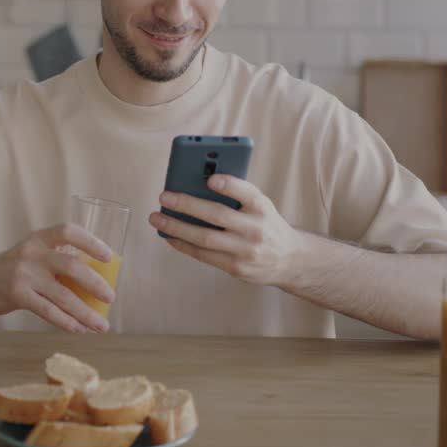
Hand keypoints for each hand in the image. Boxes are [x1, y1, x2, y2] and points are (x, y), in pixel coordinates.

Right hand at [0, 224, 115, 332]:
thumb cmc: (13, 269)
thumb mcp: (32, 254)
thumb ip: (57, 259)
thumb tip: (96, 278)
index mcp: (40, 238)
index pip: (68, 231)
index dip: (91, 242)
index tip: (109, 256)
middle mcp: (32, 253)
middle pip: (71, 266)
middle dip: (95, 283)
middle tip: (111, 297)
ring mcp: (24, 274)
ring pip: (63, 295)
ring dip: (86, 312)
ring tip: (102, 325)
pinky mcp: (18, 295)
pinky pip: (48, 311)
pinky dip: (67, 322)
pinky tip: (79, 329)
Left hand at [147, 175, 303, 285]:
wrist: (289, 259)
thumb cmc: (266, 224)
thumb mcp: (260, 206)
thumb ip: (237, 196)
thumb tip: (196, 187)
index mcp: (262, 207)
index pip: (248, 193)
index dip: (229, 185)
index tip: (211, 179)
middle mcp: (256, 229)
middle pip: (217, 215)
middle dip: (187, 205)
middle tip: (164, 197)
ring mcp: (246, 251)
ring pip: (205, 238)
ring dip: (176, 228)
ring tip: (157, 219)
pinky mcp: (237, 268)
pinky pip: (204, 255)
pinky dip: (183, 245)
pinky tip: (169, 236)